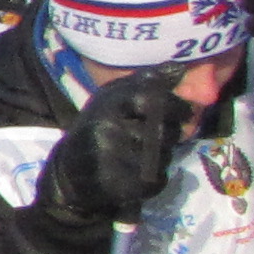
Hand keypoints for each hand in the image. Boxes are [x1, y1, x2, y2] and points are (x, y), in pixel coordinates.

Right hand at [27, 70, 186, 253]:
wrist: (69, 173)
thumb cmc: (98, 127)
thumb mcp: (114, 98)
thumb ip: (146, 82)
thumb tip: (179, 67)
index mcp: (107, 104)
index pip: (153, 99)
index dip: (175, 105)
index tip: (184, 111)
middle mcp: (108, 129)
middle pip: (163, 131)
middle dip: (172, 132)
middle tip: (163, 134)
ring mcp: (113, 160)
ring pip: (163, 155)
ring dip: (164, 154)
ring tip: (146, 152)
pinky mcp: (121, 185)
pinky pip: (158, 178)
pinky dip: (157, 175)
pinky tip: (140, 171)